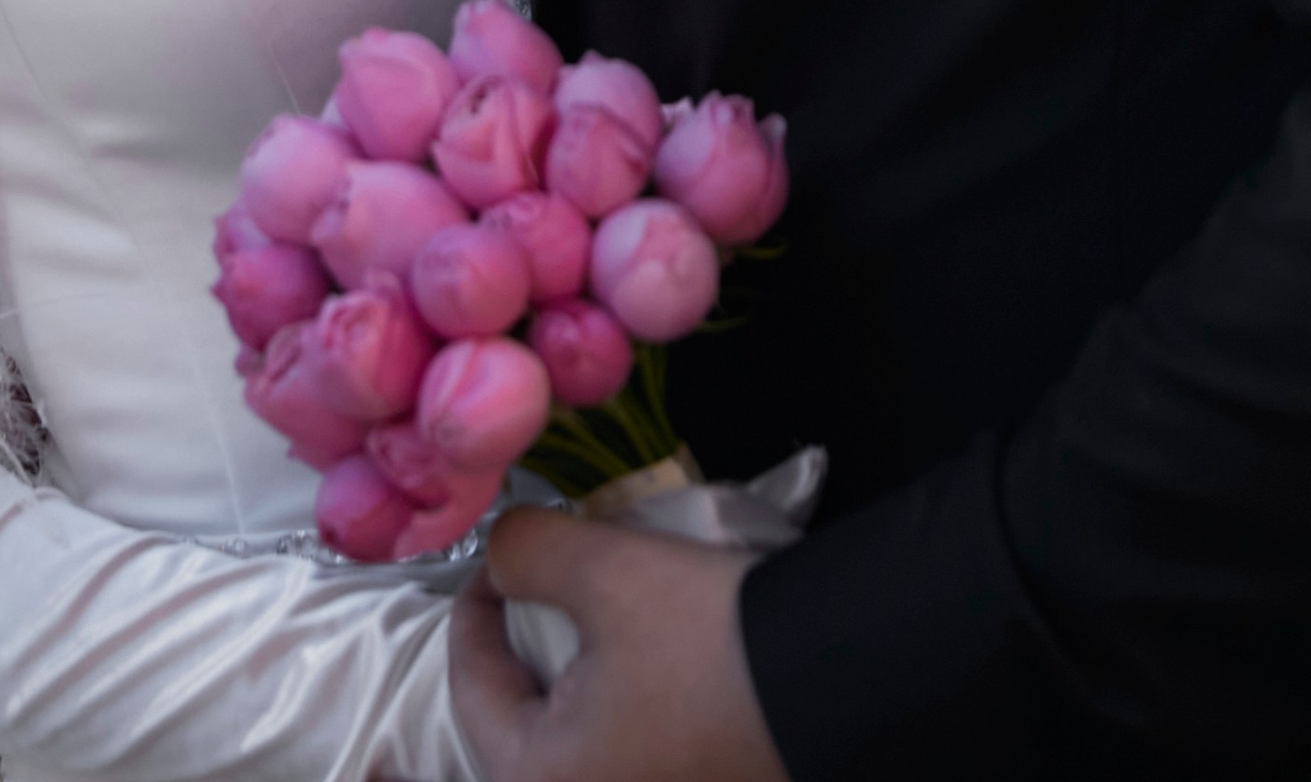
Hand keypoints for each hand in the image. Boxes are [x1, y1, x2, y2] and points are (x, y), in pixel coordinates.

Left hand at [449, 508, 791, 781]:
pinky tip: (638, 667)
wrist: (842, 686)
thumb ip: (525, 553)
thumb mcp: (605, 570)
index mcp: (538, 780)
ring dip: (566, 684)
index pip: (469, 685)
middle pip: (515, 724)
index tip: (504, 551)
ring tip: (592, 620)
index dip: (477, 601)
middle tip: (544, 584)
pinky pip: (617, 759)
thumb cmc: (710, 639)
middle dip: (521, 648)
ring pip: (567, 745)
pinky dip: (610, 715)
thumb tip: (501, 558)